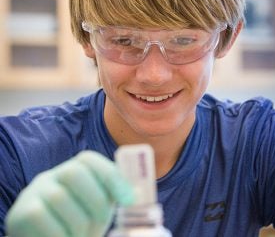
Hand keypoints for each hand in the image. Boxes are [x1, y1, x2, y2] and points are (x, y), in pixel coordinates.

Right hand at [6, 151, 134, 236]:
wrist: (44, 235)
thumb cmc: (78, 218)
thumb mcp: (97, 204)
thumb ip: (114, 194)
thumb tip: (138, 194)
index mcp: (73, 169)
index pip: (90, 159)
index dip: (111, 175)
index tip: (129, 199)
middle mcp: (52, 174)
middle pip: (74, 172)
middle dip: (95, 200)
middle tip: (102, 224)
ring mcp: (35, 191)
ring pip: (61, 198)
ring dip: (79, 224)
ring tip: (83, 236)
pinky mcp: (22, 213)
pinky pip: (46, 221)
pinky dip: (62, 236)